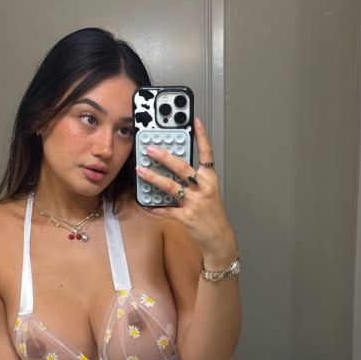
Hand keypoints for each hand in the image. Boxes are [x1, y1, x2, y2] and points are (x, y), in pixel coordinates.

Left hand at [136, 117, 235, 263]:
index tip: (194, 121)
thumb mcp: (209, 193)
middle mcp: (204, 189)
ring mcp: (195, 203)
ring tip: (141, 171)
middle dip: (164, 157)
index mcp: (210, 180)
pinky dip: (154, 207)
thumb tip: (174, 168)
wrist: (219, 238)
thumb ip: (194, 180)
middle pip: (183, 168)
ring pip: (171, 187)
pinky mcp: (186, 217)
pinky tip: (145, 204)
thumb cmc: (213, 215)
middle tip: (150, 149)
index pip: (207, 153)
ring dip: (153, 178)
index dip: (202, 136)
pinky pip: (166, 210)